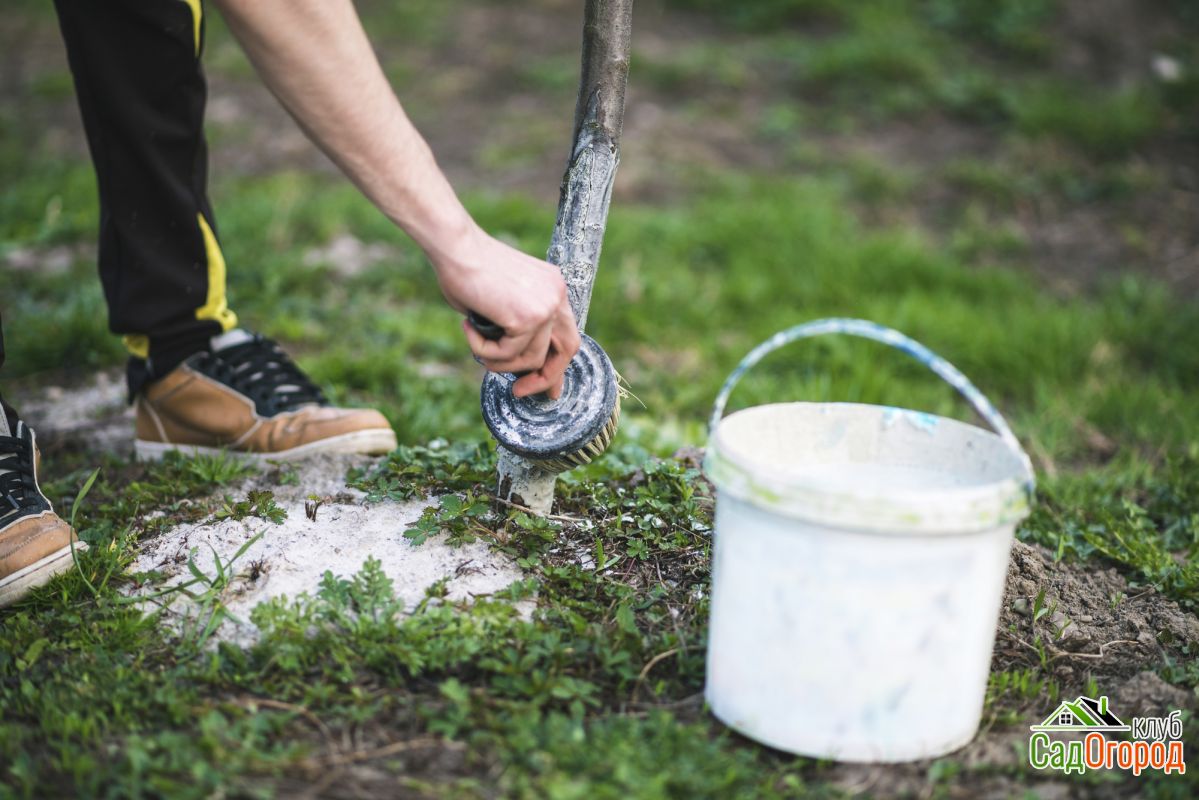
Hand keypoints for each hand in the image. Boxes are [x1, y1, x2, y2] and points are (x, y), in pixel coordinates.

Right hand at [432, 225, 580, 398]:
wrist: (454, 246)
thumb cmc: (467, 268)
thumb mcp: (503, 298)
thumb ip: (517, 326)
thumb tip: (517, 364)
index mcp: (554, 287)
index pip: (568, 334)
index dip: (558, 364)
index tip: (548, 388)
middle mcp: (556, 295)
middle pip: (566, 351)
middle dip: (544, 378)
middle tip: (519, 391)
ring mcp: (544, 306)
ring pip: (530, 359)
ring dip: (499, 362)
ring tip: (476, 344)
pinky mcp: (526, 317)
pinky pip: (506, 354)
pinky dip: (483, 350)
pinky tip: (468, 328)